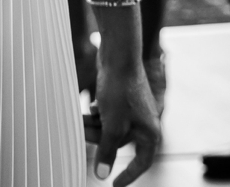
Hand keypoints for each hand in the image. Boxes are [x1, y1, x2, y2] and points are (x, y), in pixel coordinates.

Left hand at [93, 63, 162, 183]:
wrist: (118, 56)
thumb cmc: (120, 89)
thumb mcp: (112, 124)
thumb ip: (107, 151)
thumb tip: (102, 175)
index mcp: (149, 132)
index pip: (142, 162)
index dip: (129, 175)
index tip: (115, 185)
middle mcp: (144, 123)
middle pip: (119, 143)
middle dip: (99, 139)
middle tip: (80, 130)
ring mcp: (133, 112)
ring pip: (110, 129)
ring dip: (94, 126)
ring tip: (81, 118)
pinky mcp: (122, 101)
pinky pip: (108, 116)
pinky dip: (97, 115)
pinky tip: (91, 107)